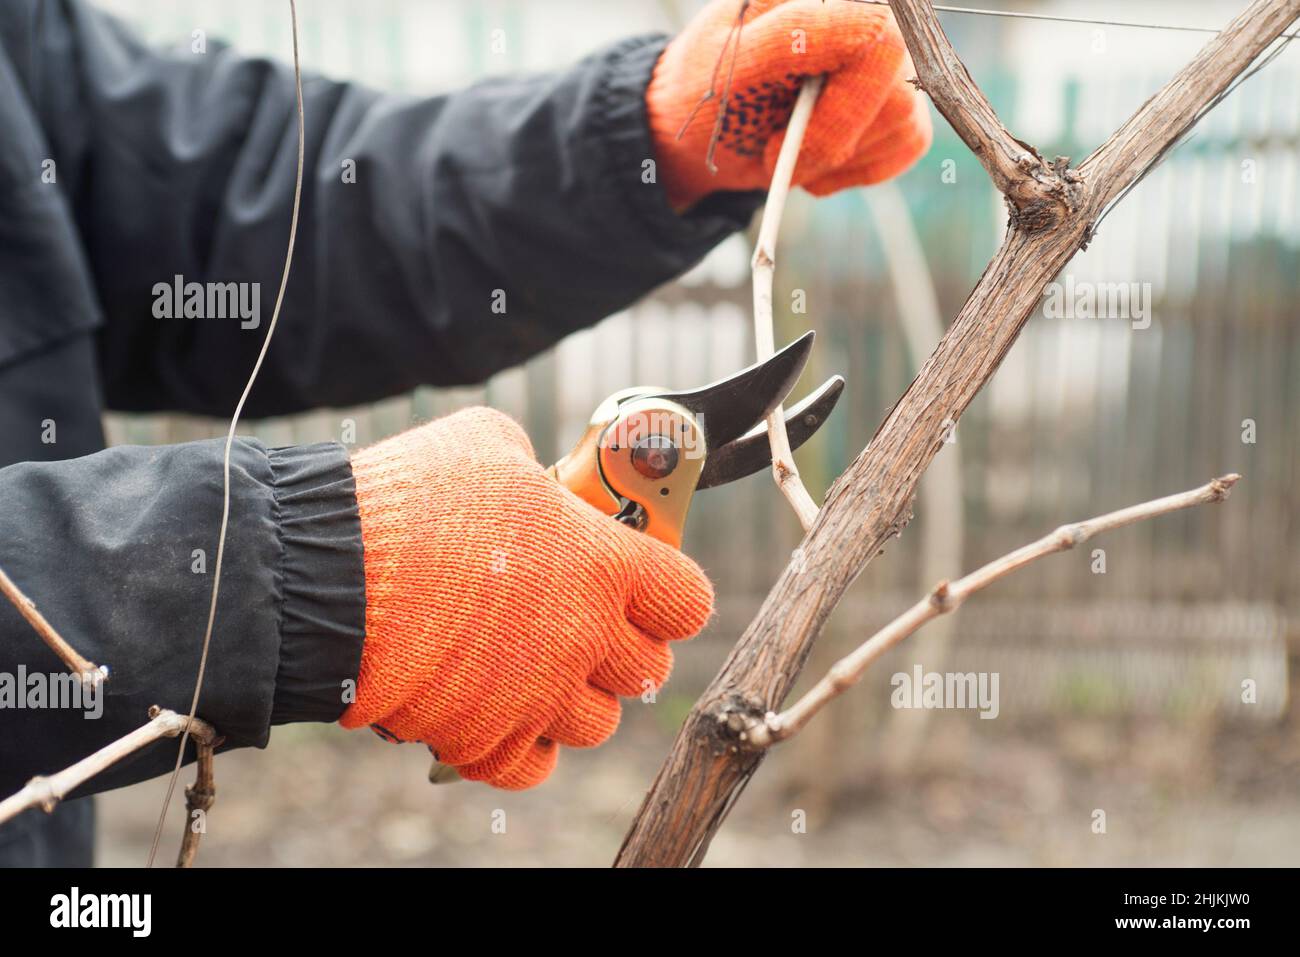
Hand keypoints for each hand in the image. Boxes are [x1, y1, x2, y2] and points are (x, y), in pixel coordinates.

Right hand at [339, 408, 713, 788]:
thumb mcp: (487, 445)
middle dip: (622, 648)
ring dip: (573, 698)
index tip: (647, 588)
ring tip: (533, 666)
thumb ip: (533, 468)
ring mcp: (538, 696)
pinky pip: (533, 765)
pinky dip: (522, 744)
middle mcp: (584, 637)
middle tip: (584, 624)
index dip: (670, 595)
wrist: (330, 576)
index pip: (687, 601)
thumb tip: (536, 479)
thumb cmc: (412, 502)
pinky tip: (498, 707)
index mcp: (602, 565)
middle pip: (646, 670)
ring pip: (596, 723)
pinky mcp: (486, 739)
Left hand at [647, 0, 931, 208]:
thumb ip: (791, 39)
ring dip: (838, 160)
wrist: (708, 131)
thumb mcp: (731, 67)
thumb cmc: (710, 91)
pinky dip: (857, 170)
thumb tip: (863, 30)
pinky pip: (909, 144)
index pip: (876, 40)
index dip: (838, 109)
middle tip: (776, 154)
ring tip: (791, 150)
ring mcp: (889, 64)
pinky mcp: (899, 105)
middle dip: (831, 143)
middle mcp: (869, 20)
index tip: (779, 144)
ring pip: (904, 123)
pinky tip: (817, 160)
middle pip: (896, 93)